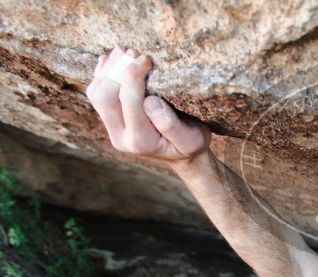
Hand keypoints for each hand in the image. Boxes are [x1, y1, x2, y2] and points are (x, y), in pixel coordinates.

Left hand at [85, 46, 210, 166]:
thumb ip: (172, 126)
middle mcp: (121, 136)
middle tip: (133, 52)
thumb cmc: (191, 144)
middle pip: (104, 97)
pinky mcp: (110, 120)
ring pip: (96, 93)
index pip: (129, 101)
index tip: (146, 59)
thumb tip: (150, 101)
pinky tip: (114, 59)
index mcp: (141, 141)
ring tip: (123, 51)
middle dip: (116, 70)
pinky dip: (103, 73)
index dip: (133, 76)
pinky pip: (96, 93)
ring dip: (107, 69)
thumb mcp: (193, 140)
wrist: (182, 155)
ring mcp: (112, 128)